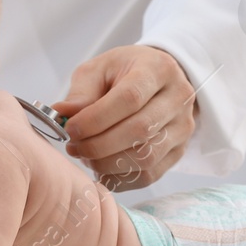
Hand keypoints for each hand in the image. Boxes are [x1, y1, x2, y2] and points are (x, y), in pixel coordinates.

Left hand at [52, 45, 197, 191]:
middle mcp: (178, 98)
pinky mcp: (178, 152)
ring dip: (107, 163)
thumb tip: (62, 115)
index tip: (70, 128)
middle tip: (74, 146)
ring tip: (86, 155)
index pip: (130, 98)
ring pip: (145, 157)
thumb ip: (81, 92)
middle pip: (139, 130)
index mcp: (158, 69)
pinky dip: (119, 177)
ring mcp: (182, 128)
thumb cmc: (123, 73)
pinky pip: (149, 175)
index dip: (96, 119)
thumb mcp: (98, 70)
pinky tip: (101, 167)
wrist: (156, 82)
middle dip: (98, 144)